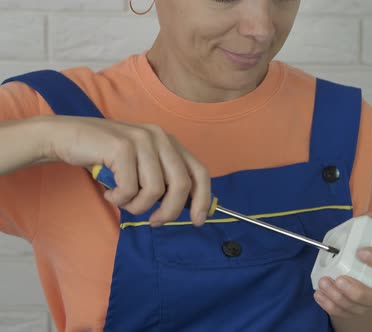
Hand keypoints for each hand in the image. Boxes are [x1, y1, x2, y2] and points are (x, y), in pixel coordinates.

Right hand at [42, 115, 209, 226]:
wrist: (68, 137)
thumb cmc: (107, 158)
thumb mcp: (142, 166)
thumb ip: (164, 180)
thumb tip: (190, 208)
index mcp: (170, 142)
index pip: (199, 172)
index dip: (203, 199)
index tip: (198, 221)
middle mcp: (160, 137)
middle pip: (181, 185)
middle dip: (170, 211)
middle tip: (154, 222)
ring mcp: (141, 140)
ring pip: (155, 190)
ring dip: (137, 206)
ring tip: (123, 200)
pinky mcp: (122, 147)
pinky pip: (130, 189)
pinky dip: (119, 199)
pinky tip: (110, 193)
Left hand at [313, 216, 371, 318]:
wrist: (347, 270)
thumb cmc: (354, 250)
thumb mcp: (359, 234)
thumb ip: (366, 223)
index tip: (360, 252)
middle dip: (358, 292)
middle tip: (340, 279)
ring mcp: (365, 303)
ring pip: (357, 308)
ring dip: (338, 298)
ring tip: (324, 283)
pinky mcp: (351, 310)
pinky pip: (343, 313)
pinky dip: (329, 305)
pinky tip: (319, 294)